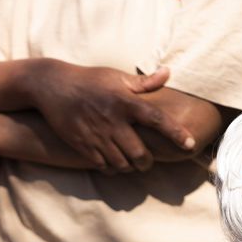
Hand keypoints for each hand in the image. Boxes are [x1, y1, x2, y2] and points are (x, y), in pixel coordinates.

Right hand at [29, 63, 194, 172]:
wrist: (52, 87)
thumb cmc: (88, 80)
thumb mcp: (115, 76)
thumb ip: (143, 82)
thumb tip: (168, 72)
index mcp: (125, 102)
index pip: (157, 120)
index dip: (176, 133)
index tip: (189, 143)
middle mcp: (114, 121)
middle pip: (140, 153)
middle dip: (147, 162)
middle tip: (147, 161)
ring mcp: (97, 136)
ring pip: (122, 164)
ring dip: (130, 167)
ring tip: (131, 163)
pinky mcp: (83, 145)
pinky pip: (104, 166)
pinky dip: (112, 168)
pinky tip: (113, 163)